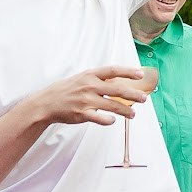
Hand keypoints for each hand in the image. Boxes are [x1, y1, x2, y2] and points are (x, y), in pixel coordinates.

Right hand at [29, 66, 153, 128]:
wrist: (47, 102)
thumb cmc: (67, 90)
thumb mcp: (83, 78)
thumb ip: (100, 79)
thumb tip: (120, 81)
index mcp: (90, 75)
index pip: (113, 70)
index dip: (128, 71)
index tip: (140, 74)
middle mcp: (90, 86)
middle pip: (117, 89)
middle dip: (133, 94)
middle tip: (144, 99)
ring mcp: (86, 100)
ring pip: (113, 106)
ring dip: (126, 111)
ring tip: (133, 114)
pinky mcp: (82, 114)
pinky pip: (100, 118)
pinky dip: (109, 120)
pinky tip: (113, 121)